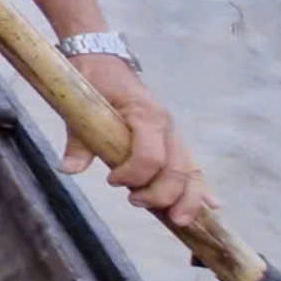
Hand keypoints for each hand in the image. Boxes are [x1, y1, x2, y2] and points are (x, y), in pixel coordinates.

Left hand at [58, 55, 213, 228]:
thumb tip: (67, 169)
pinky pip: (191, 166)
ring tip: (177, 220)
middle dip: (161, 195)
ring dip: (187, 199)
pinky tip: (213, 205)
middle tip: (135, 202)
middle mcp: (166, 125)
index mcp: (146, 115)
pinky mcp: (171, 141)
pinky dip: (200, 186)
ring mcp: (172, 134)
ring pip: (191, 171)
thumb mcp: (80, 107)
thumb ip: (78, 141)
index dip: (133, 175)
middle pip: (177, 170)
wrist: (104, 61)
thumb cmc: (92, 82)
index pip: (151, 157)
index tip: (111, 180)